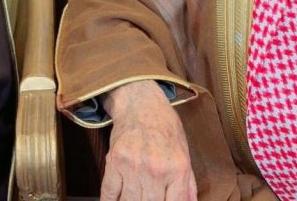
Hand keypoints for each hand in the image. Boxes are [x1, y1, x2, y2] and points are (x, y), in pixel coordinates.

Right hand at [101, 80, 196, 200]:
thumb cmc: (165, 128)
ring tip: (135, 198)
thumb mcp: (184, 153)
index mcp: (177, 168)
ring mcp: (133, 166)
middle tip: (149, 198)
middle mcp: (156, 169)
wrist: (141, 104)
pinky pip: (109, 193)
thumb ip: (187, 184)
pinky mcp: (114, 162)